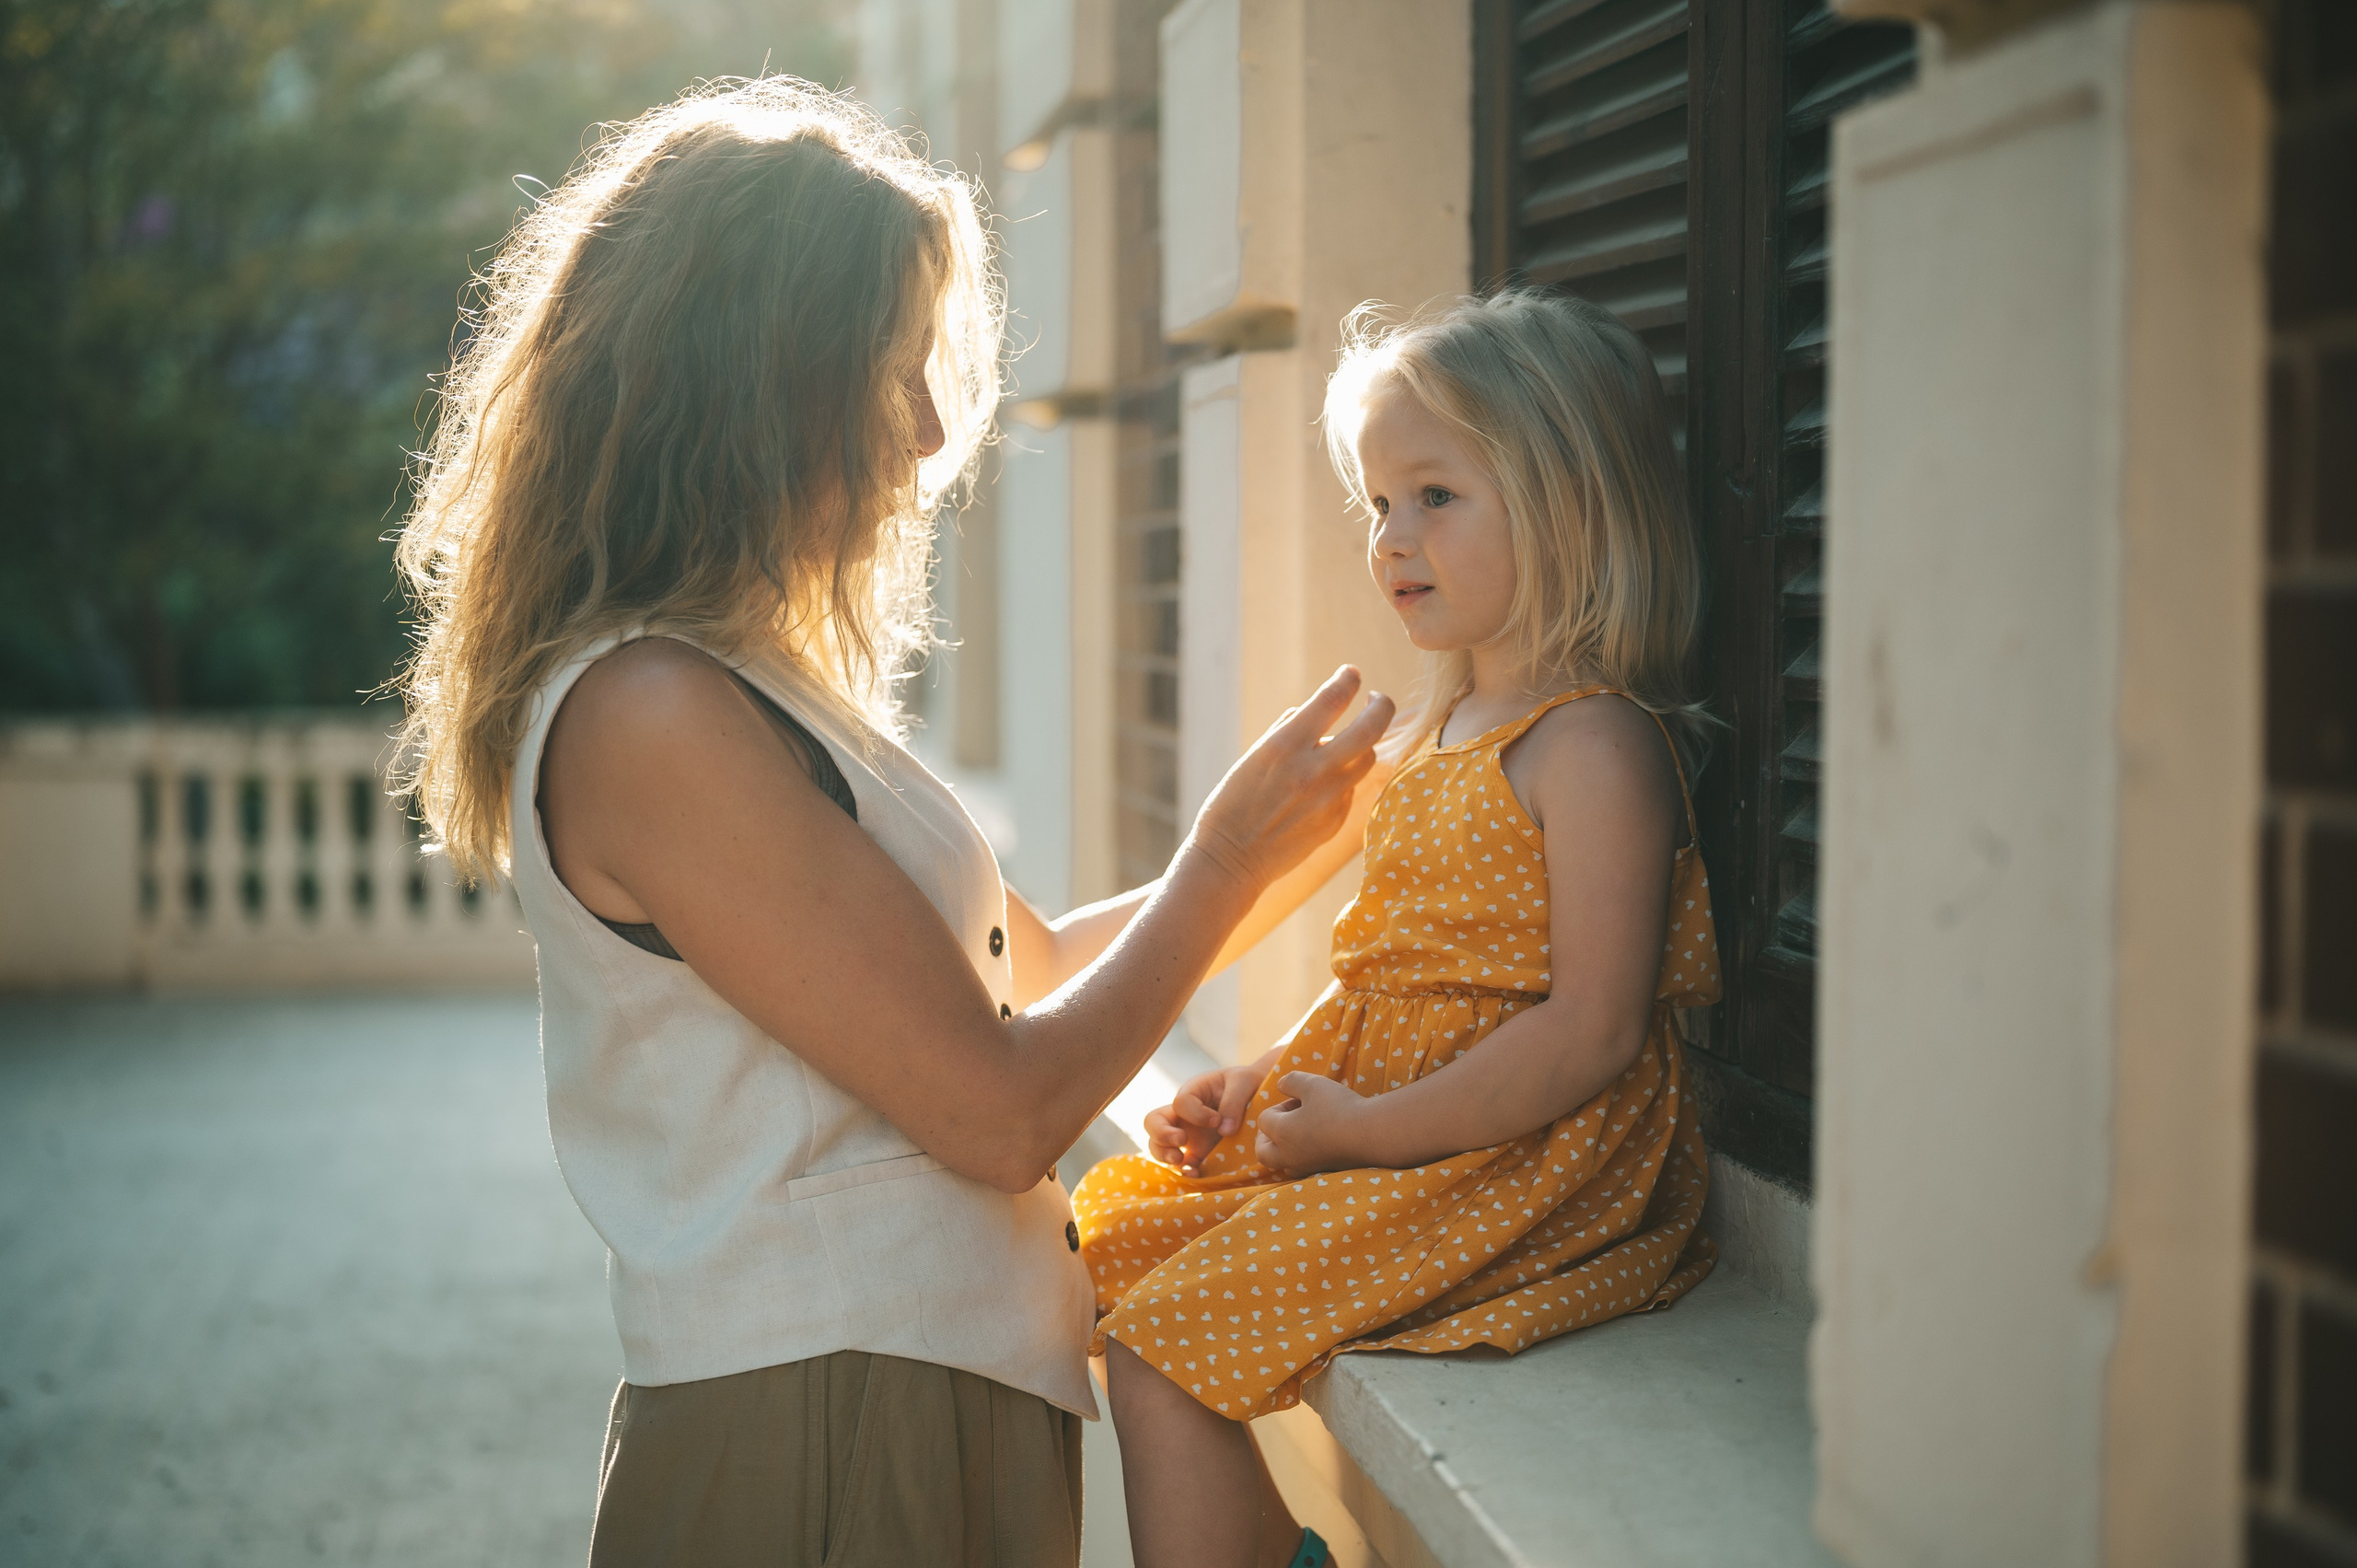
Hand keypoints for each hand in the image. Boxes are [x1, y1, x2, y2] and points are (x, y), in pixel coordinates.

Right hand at [1143, 1063, 1264, 1175]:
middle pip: (1153, 1121)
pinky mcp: (1198, 1153)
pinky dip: (1184, 1172)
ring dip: (1163, 1154)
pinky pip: (1182, 1165)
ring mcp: (1187, 1135)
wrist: (1258, 1098)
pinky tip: (1195, 1174)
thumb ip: (1234, 1101)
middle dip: (1162, 1133)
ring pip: (1158, 1145)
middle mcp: (1183, 1114)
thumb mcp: (1243, 1082)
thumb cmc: (1247, 1084)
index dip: (1195, 1113)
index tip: (1216, 1120)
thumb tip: (1225, 1130)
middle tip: (1182, 1140)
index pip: (1181, 1103)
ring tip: (1180, 1160)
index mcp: (1192, 1092)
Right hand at [1185, 668, 1394, 894]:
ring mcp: (1329, 798)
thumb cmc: (1232, 804)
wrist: (1230, 860)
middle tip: (1376, 699)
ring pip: (1368, 757)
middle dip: (1380, 705)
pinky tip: (1320, 787)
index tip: (1351, 673)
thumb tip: (1314, 710)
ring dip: (1362, 744)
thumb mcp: (1252, 758)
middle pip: (1371, 727)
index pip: (1331, 699)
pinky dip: (1342, 780)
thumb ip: (1287, 731)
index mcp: (1285, 747)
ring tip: (1346, 744)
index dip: (1347, 679)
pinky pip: (1351, 788)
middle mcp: (1312, 770)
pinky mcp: (1335, 821)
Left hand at [1254, 1071, 1380, 1176]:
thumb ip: (1290, 1081)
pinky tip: (1319, 1141)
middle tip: (1284, 1122)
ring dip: (1284, 1149)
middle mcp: (1289, 1155)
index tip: (1299, 1100)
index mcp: (1282, 1133)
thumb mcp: (1312, 1083)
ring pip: (1282, 1164)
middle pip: (1263, 1152)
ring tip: (1302, 1132)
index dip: (1279, 1106)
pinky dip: (1301, 1157)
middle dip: (1268, 1136)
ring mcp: (1306, 1167)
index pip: (1264, 1120)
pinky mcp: (1322, 1173)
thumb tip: (1281, 1085)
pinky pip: (1301, 1170)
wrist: (1371, 1133)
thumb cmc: (1339, 1106)